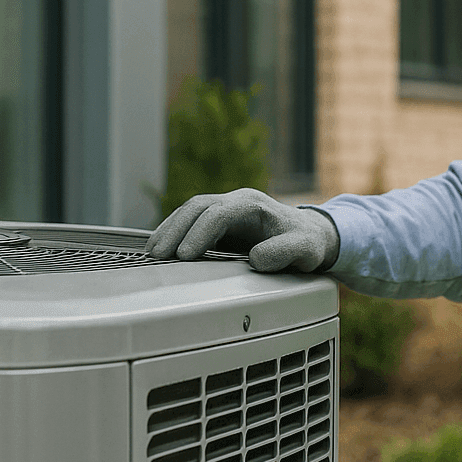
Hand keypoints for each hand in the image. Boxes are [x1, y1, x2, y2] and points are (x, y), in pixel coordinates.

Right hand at [145, 188, 340, 272]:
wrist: (309, 234)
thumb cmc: (307, 242)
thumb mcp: (306, 250)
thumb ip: (284, 252)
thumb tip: (255, 259)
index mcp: (253, 205)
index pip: (219, 213)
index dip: (200, 232)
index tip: (185, 255)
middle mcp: (236, 202)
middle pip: (198, 207)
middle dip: (175, 229)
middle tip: (157, 254)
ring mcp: (225, 209)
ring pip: (189, 211)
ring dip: (170, 230)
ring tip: (152, 252)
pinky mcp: (218, 222)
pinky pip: (191, 221)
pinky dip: (174, 232)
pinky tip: (161, 247)